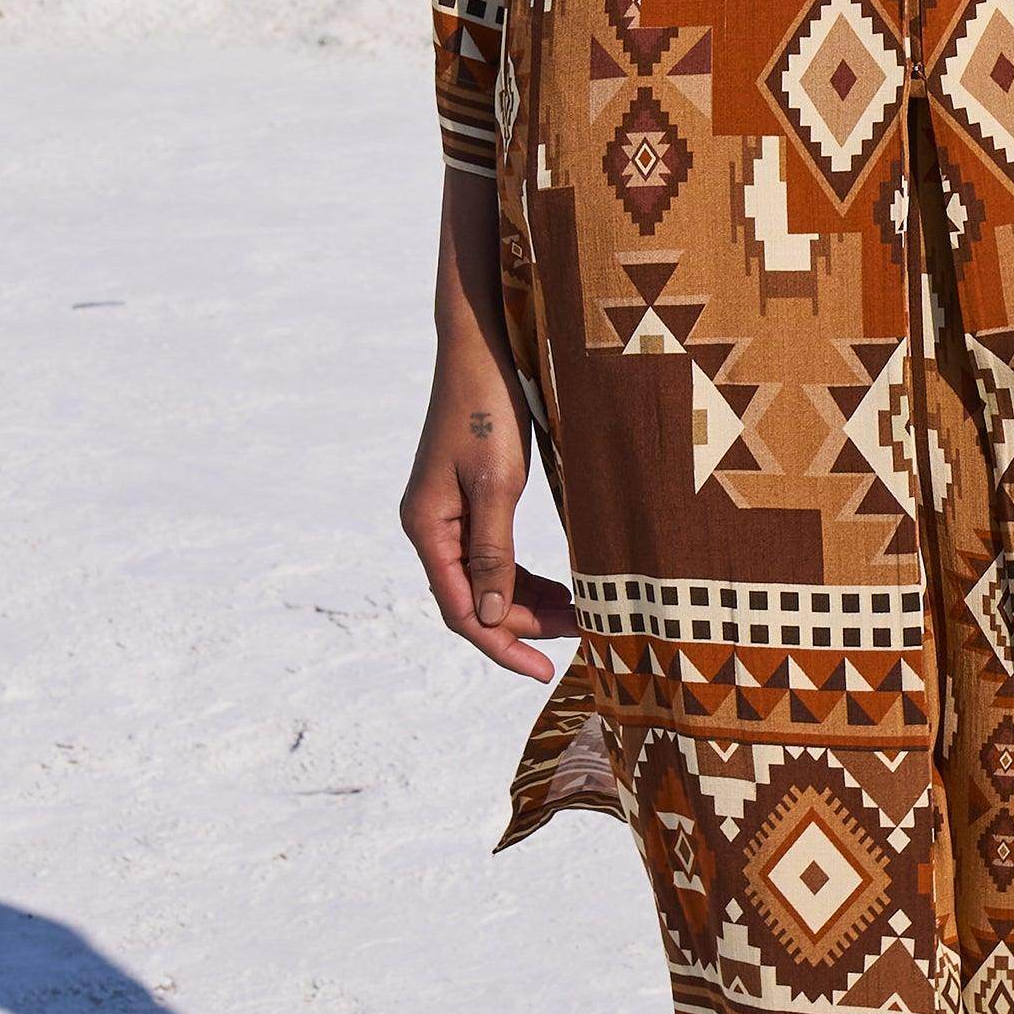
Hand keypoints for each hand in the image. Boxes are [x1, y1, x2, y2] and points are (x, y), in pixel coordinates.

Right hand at [401, 170, 576, 681]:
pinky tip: (563, 585)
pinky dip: (524, 576)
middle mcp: (431, 525)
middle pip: (474, 600)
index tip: (542, 671)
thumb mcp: (498, 481)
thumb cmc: (490, 404)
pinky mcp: (468, 496)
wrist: (482, 343)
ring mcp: (447, 512)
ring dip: (528, 602)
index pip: (461, 609)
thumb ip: (494, 552)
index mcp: (427, 526)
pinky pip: (494, 554)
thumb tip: (490, 618)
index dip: (500, 645)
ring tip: (583, 614)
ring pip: (487, 580)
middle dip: (524, 624)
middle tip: (585, 634)